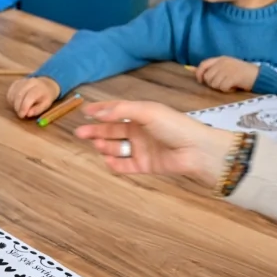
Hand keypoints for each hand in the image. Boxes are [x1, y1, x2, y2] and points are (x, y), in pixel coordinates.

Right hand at [6, 77, 60, 117]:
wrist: (45, 85)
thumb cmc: (45, 97)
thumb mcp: (45, 105)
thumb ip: (37, 110)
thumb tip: (28, 114)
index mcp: (39, 88)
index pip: (29, 97)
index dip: (24, 107)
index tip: (22, 115)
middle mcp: (30, 82)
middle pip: (19, 95)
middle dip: (18, 107)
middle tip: (21, 115)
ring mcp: (21, 81)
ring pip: (13, 95)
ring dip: (14, 105)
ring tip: (20, 109)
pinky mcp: (15, 83)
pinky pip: (10, 93)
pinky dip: (11, 101)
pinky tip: (16, 103)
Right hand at [75, 100, 236, 185]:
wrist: (196, 150)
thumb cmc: (174, 126)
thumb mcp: (147, 112)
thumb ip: (121, 111)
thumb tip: (98, 113)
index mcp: (141, 115)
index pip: (116, 111)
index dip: (100, 110)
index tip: (84, 111)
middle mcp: (139, 131)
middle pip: (112, 131)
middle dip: (96, 131)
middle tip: (80, 133)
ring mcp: (141, 149)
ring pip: (116, 148)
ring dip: (105, 146)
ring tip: (99, 145)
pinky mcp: (144, 165)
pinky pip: (124, 165)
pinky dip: (114, 164)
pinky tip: (108, 160)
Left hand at [195, 57, 258, 92]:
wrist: (259, 75)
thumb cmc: (241, 73)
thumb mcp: (226, 67)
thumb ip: (213, 69)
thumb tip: (193, 71)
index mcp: (221, 59)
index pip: (203, 65)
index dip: (199, 74)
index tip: (201, 81)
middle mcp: (223, 63)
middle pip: (207, 77)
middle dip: (213, 83)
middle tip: (223, 83)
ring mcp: (228, 69)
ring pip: (214, 84)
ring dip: (221, 87)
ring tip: (230, 84)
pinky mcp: (233, 77)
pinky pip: (222, 88)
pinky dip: (227, 90)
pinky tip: (234, 86)